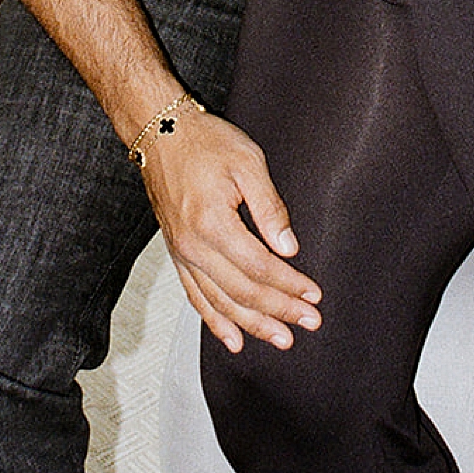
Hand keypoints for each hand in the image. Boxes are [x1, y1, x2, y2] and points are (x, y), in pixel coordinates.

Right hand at [142, 109, 321, 353]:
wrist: (161, 134)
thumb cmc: (205, 142)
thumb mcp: (247, 162)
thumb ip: (270, 207)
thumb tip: (289, 247)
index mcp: (212, 224)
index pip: (259, 267)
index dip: (289, 285)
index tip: (313, 295)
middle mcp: (193, 247)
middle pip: (242, 293)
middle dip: (279, 311)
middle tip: (309, 323)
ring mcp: (182, 254)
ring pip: (220, 303)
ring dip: (253, 325)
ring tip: (281, 338)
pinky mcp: (177, 254)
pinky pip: (196, 298)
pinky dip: (216, 322)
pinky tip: (234, 338)